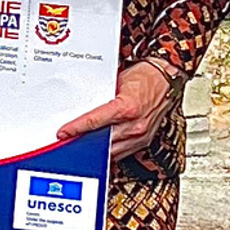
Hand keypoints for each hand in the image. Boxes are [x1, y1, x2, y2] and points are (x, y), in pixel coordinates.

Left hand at [57, 60, 175, 161]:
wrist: (166, 80)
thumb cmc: (144, 77)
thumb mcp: (117, 82)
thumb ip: (100, 98)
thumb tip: (82, 108)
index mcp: (127, 108)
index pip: (94, 121)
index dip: (75, 128)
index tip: (63, 133)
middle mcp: (134, 125)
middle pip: (100, 140)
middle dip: (82, 142)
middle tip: (68, 142)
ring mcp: (140, 136)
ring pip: (111, 151)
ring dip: (95, 150)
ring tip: (80, 146)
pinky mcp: (144, 141)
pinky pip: (122, 152)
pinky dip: (109, 150)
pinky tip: (99, 148)